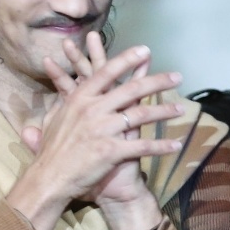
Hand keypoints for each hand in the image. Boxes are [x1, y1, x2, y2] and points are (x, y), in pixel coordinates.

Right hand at [7, 35, 184, 229]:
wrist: (49, 178)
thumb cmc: (51, 151)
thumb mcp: (53, 119)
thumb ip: (63, 102)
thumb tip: (66, 90)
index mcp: (80, 98)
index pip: (107, 72)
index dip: (127, 59)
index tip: (145, 51)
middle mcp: (93, 109)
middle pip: (132, 90)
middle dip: (158, 81)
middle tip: (177, 77)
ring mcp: (103, 129)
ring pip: (142, 115)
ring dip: (164, 111)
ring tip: (181, 109)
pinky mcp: (111, 151)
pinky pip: (143, 146)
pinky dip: (161, 146)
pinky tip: (175, 145)